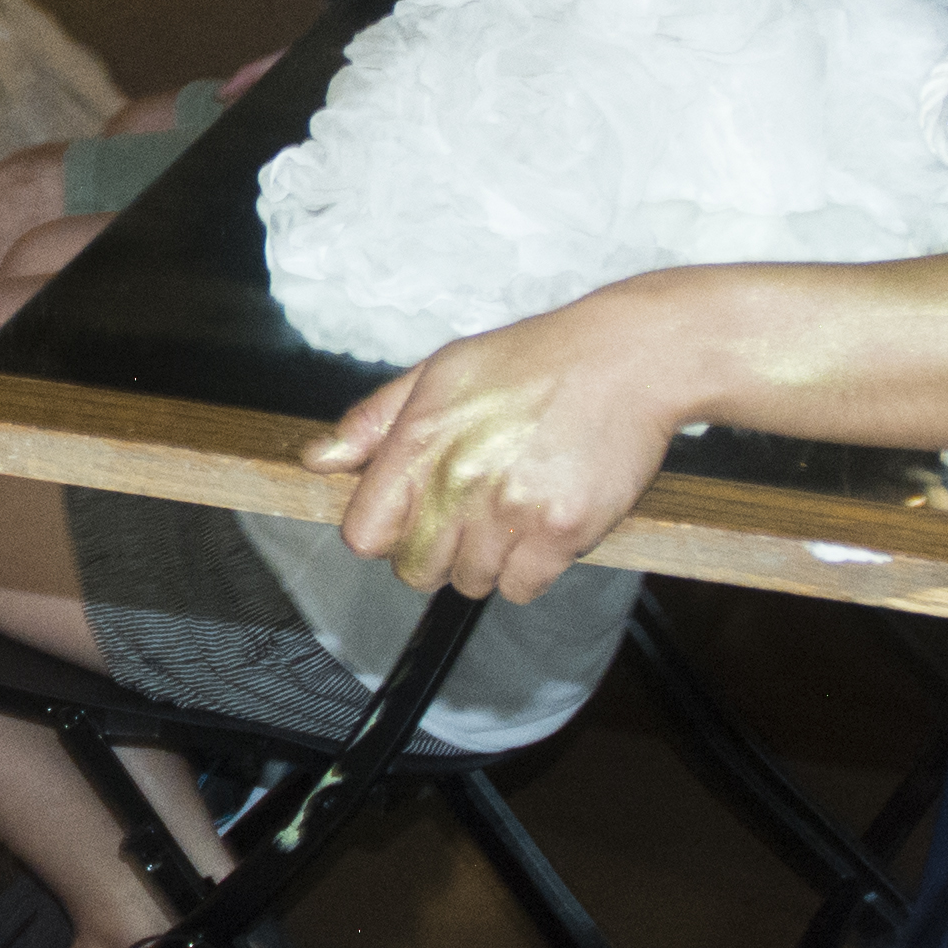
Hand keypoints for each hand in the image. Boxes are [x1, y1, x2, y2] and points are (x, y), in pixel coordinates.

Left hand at [302, 283, 705, 601]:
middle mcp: (460, 481)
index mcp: (420, 441)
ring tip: (514, 509)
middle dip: (436, 552)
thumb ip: (375, 421)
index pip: (364, 535)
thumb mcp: (442, 372)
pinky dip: (531, 570)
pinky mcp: (563, 532)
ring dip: (487, 560)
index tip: (410, 518)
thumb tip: (318, 460)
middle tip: (470, 515)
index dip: (385, 533)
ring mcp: (512, 511)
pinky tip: (543, 525)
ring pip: (471, 582)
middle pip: (415, 571)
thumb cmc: (535, 362)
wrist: (629, 358)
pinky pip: (523, 589)